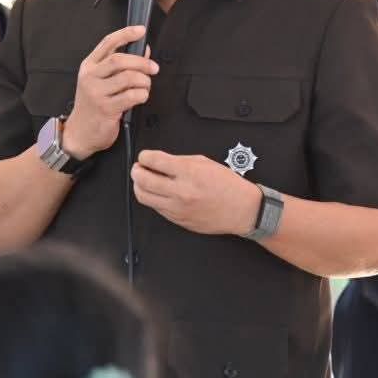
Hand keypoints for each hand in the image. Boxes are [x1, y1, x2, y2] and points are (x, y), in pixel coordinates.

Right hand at [60, 26, 158, 158]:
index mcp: (89, 66)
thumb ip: (120, 66)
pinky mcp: (105, 108)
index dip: (126, 34)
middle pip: (119, 60)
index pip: (108, 43)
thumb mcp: (101, 82)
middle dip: (141, 62)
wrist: (80, 133)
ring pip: (128, 78)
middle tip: (153, 68)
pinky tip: (141, 97)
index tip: (140, 30)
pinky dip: (142, 95)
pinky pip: (131, 96)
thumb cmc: (93, 105)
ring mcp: (96, 93)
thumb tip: (143, 50)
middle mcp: (90, 77)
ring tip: (145, 86)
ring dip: (144, 81)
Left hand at [130, 149, 258, 235]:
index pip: (154, 161)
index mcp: (188, 172)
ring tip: (143, 181)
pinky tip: (158, 193)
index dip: (144, 156)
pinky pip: (156, 208)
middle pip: (142, 180)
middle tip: (138, 168)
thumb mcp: (205, 163)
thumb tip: (160, 161)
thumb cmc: (228, 186)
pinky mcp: (177, 220)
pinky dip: (153, 199)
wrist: (241, 210)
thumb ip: (180, 161)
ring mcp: (177, 208)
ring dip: (139, 186)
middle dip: (136, 171)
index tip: (144, 156)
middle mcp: (180, 191)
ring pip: (144, 197)